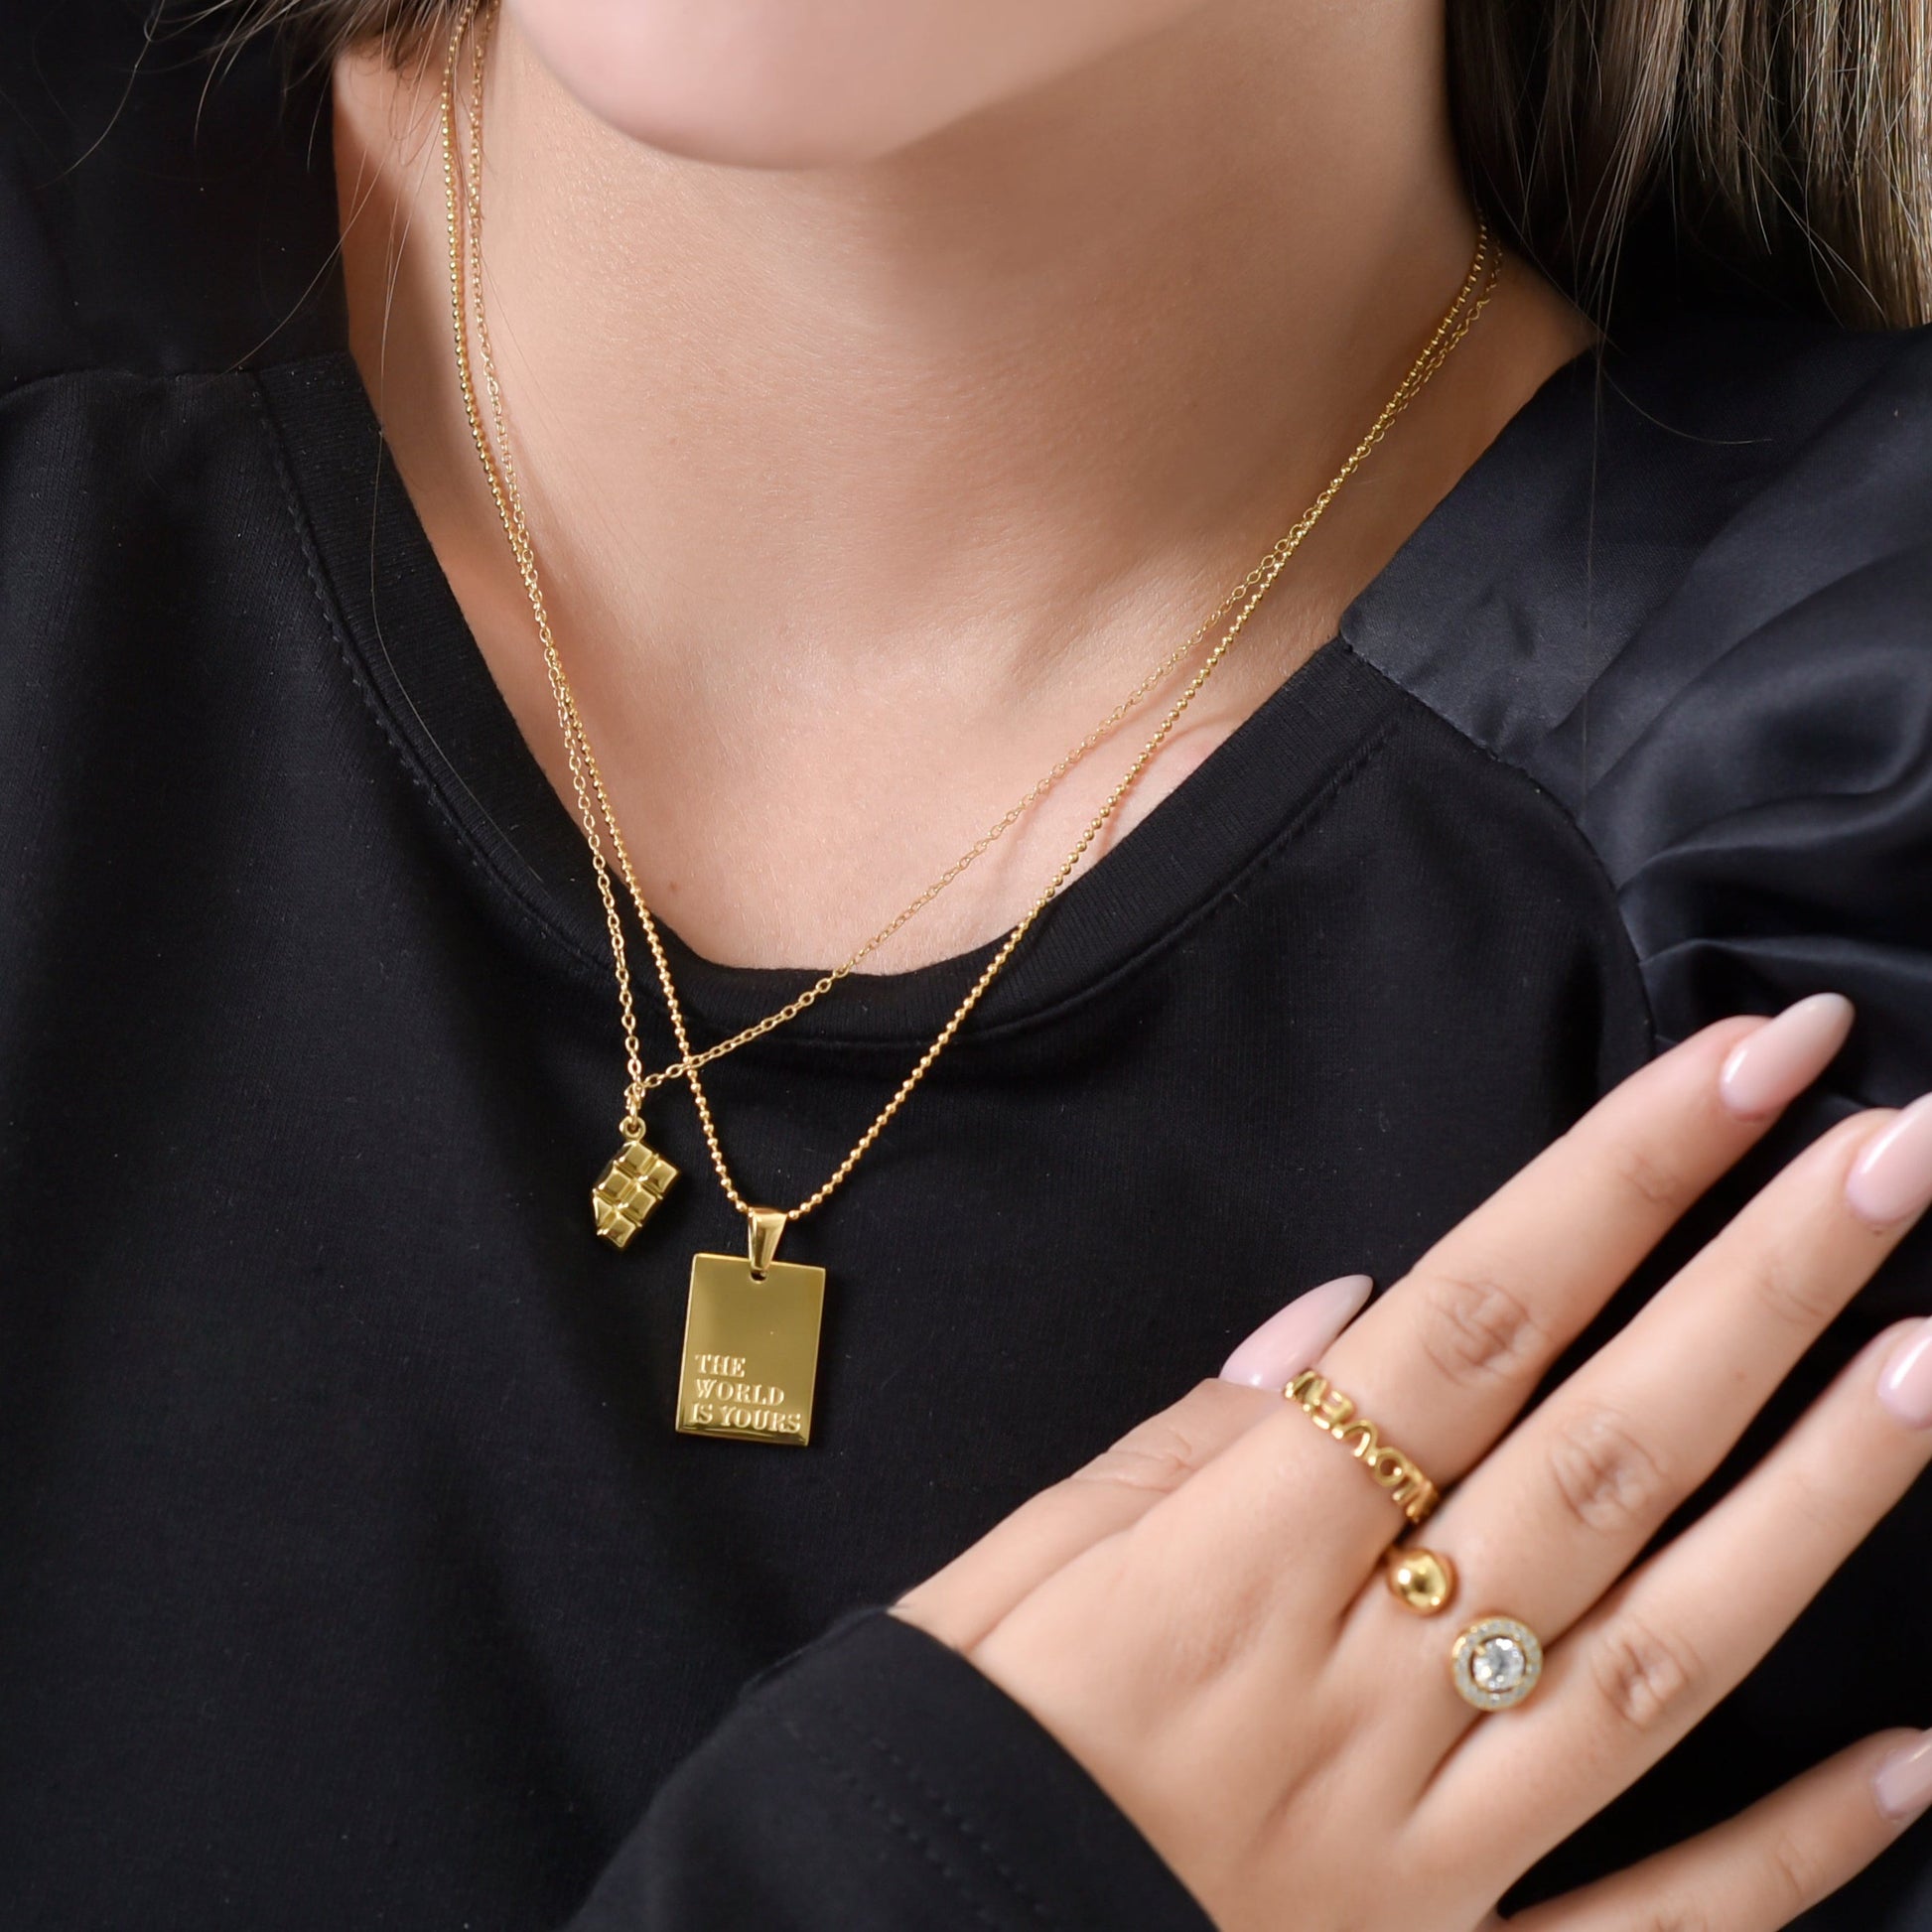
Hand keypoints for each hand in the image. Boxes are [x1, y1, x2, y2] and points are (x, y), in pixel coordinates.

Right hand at [898, 998, 1931, 1929]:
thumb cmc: (937, 1768)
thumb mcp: (1000, 1577)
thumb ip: (1177, 1451)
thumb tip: (1343, 1319)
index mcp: (1238, 1565)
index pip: (1470, 1327)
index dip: (1617, 1185)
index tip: (1744, 1067)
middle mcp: (1365, 1690)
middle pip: (1599, 1457)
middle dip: (1759, 1292)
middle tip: (1896, 1149)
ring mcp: (1431, 1850)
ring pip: (1663, 1656)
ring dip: (1816, 1506)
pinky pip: (1656, 1926)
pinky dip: (1794, 1852)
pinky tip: (1915, 1762)